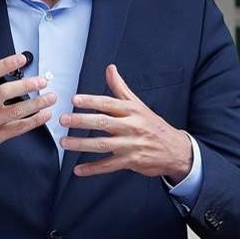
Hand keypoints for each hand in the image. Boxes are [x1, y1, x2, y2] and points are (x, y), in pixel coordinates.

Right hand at [0, 35, 57, 173]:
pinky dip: (33, 122)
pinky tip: (45, 114)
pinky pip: (17, 129)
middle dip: (26, 86)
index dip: (6, 64)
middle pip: (4, 93)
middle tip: (43, 81)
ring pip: (14, 112)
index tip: (22, 58)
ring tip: (51, 97)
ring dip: (35, 104)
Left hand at [59, 64, 192, 179]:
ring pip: (103, 145)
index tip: (74, 100)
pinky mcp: (131, 161)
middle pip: (104, 123)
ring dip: (82, 144)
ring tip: (64, 142)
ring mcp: (131, 145)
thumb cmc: (152, 125)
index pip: (109, 103)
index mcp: (132, 111)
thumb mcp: (138, 105)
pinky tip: (78, 170)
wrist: (176, 150)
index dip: (91, 101)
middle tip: (63, 119)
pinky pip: (109, 166)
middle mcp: (132, 126)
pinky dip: (93, 169)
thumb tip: (110, 68)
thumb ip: (120, 88)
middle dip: (82, 121)